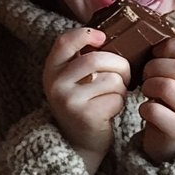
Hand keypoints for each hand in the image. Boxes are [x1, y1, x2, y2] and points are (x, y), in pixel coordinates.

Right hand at [43, 27, 130, 174]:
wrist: (79, 141)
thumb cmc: (83, 101)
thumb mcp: (73, 78)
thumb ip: (83, 58)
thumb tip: (112, 33)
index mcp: (52, 69)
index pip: (64, 42)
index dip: (85, 34)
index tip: (102, 37)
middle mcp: (56, 83)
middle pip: (96, 59)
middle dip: (119, 65)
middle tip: (123, 75)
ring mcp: (69, 100)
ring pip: (111, 79)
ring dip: (121, 87)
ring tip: (113, 95)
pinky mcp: (86, 115)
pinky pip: (116, 98)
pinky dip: (120, 103)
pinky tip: (111, 109)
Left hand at [138, 37, 174, 162]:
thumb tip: (154, 34)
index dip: (173, 47)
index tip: (157, 53)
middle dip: (153, 68)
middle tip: (148, 76)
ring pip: (165, 86)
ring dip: (149, 87)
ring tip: (149, 93)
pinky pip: (153, 110)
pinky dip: (144, 109)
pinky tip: (149, 112)